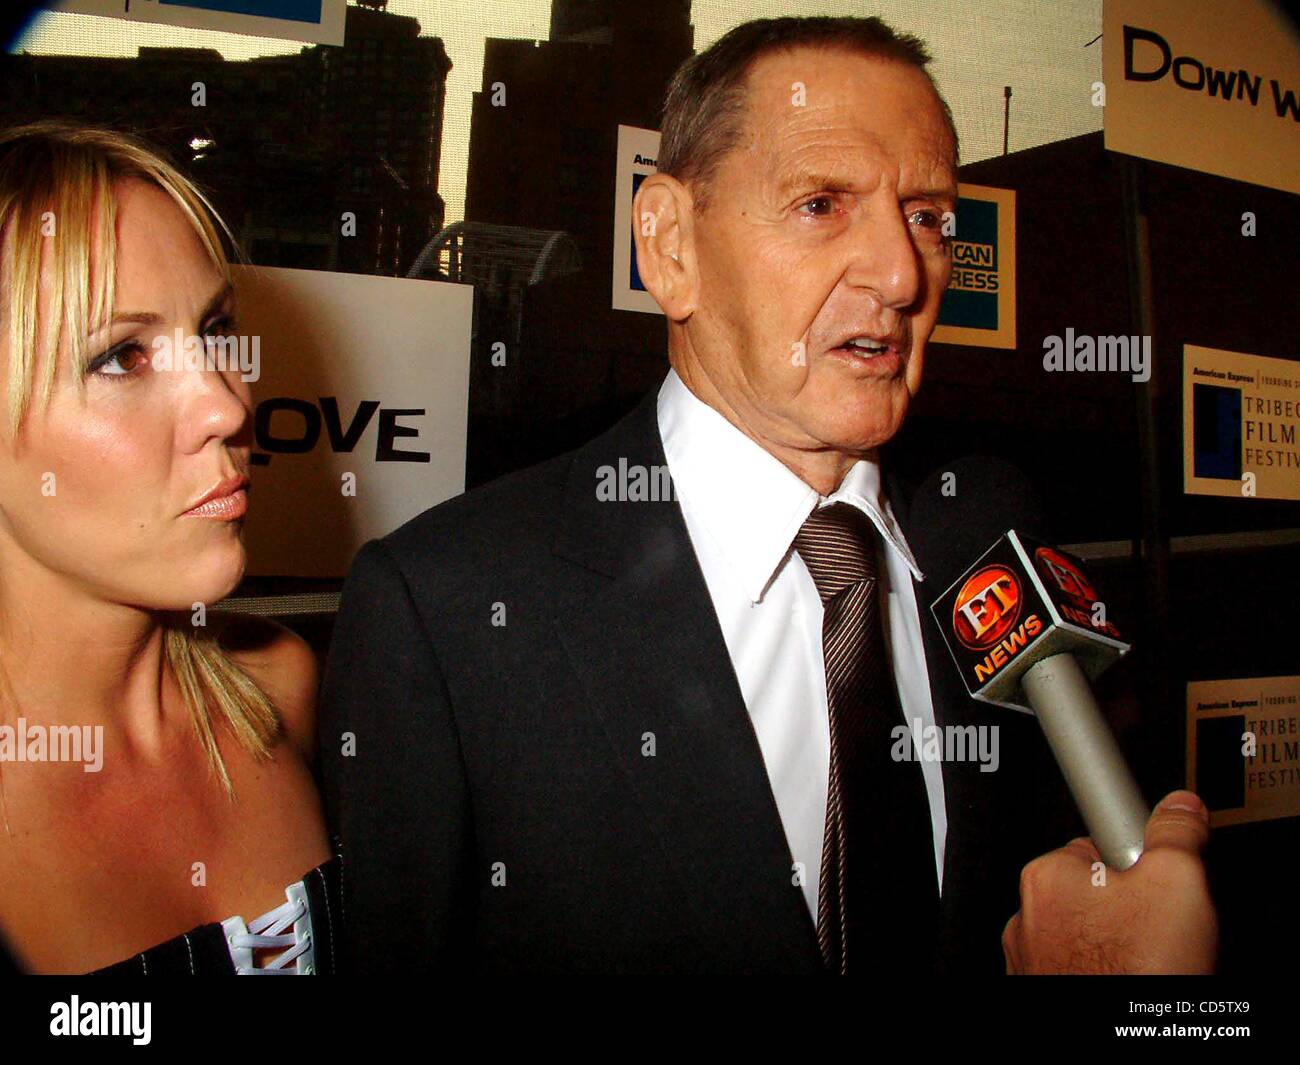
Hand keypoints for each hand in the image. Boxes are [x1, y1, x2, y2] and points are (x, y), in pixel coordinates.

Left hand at [1001, 790, 1217, 973]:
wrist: (1131, 1031)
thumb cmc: (1138, 970)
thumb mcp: (1177, 881)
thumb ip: (1174, 834)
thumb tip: (1178, 807)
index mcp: (1046, 875)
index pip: (1097, 847)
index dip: (1138, 867)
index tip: (1154, 884)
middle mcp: (1026, 916)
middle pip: (1093, 894)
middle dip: (1127, 908)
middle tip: (1159, 931)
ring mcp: (1031, 960)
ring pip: (1087, 936)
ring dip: (1116, 945)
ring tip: (1147, 963)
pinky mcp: (1044, 989)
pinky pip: (1080, 968)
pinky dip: (1104, 972)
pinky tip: (1131, 980)